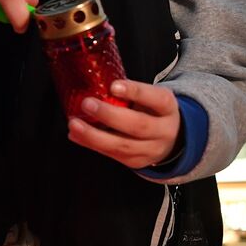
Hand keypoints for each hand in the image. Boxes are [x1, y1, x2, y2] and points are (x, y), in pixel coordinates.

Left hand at [67, 79, 181, 168]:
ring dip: (94, 135)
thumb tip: (96, 83)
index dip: (135, 92)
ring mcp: (150, 150)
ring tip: (74, 124)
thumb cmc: (153, 111)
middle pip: (138, 125)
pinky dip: (91, 144)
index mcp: (168, 108)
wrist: (171, 140)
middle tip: (87, 104)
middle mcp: (163, 131)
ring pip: (122, 146)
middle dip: (109, 115)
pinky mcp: (136, 162)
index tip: (113, 86)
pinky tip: (76, 135)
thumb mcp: (151, 97)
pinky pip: (112, 154)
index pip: (157, 99)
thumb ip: (130, 92)